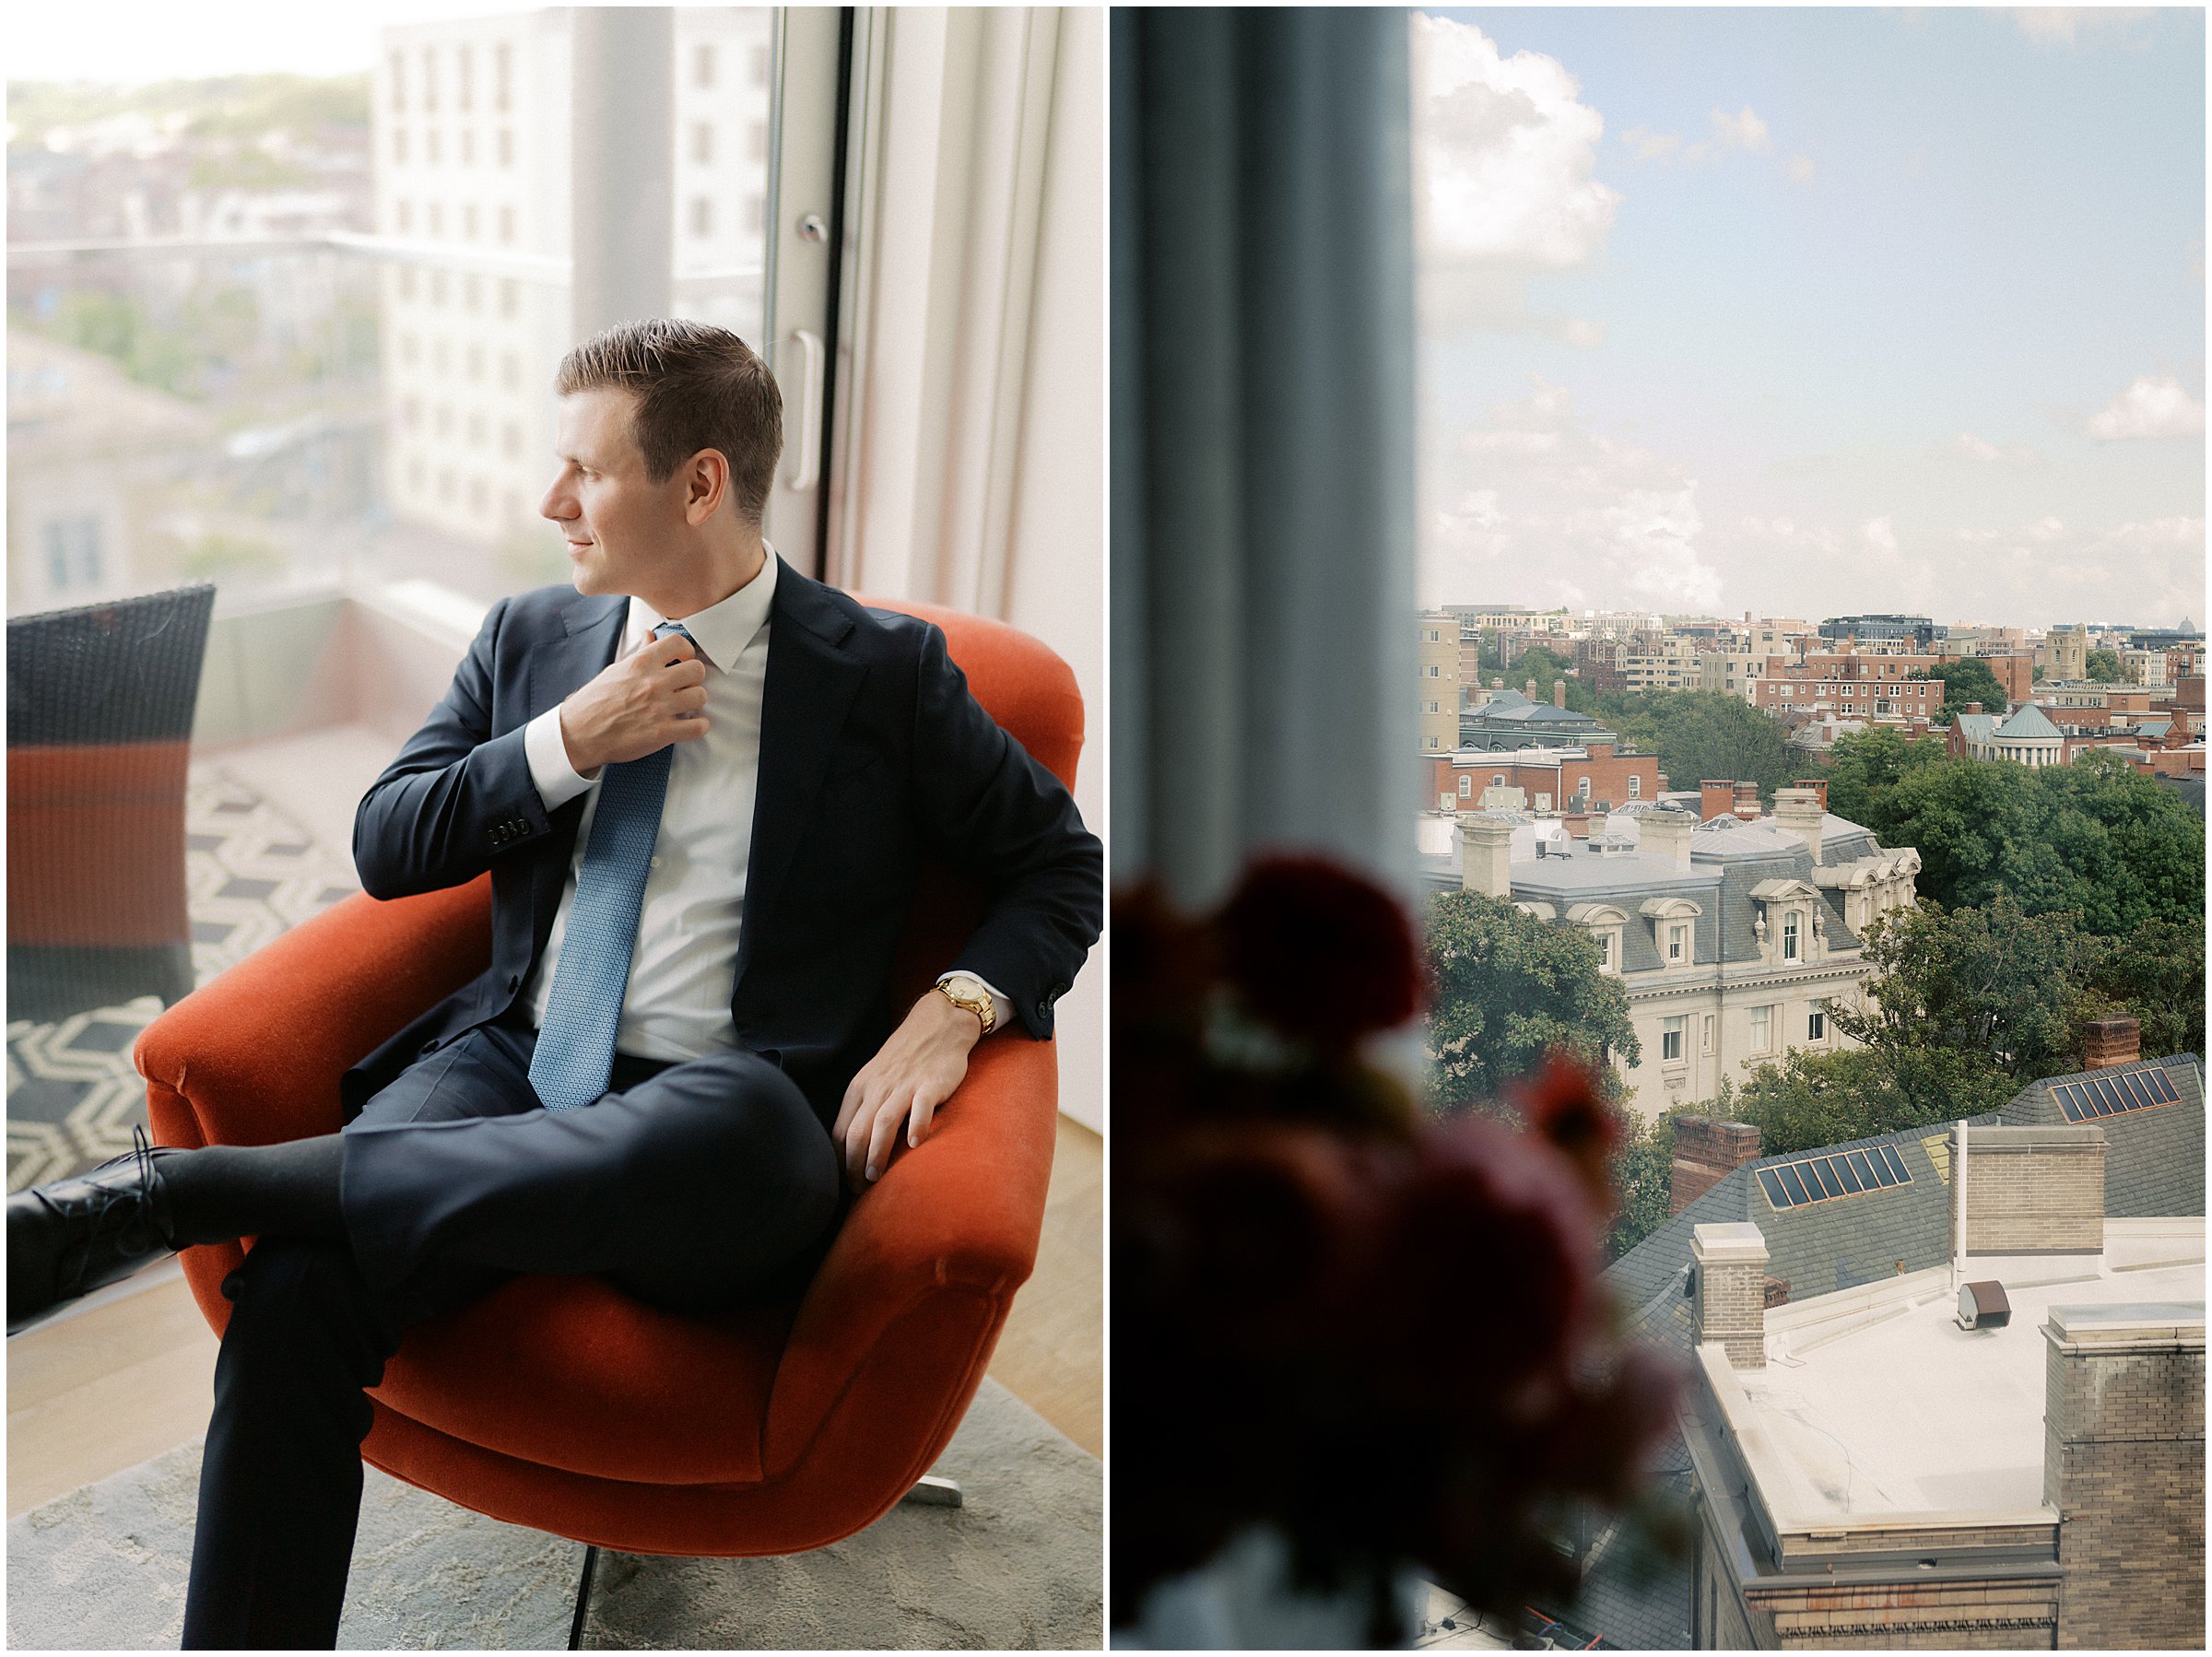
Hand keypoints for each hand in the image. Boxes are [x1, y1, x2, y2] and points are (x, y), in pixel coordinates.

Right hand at [557, 633, 708, 774]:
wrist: (579, 734)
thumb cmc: (594, 702)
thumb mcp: (615, 670)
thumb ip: (639, 653)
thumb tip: (650, 635)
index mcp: (641, 663)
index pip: (679, 643)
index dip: (687, 651)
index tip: (684, 660)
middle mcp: (653, 682)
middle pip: (697, 670)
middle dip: (694, 678)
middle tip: (685, 686)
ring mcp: (659, 707)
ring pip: (701, 696)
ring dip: (695, 702)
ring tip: (684, 706)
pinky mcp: (662, 732)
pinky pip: (698, 726)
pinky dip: (697, 726)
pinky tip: (687, 725)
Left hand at [833, 990, 982, 1190]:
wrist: (937, 1025)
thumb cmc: (905, 1058)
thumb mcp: (874, 1078)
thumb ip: (864, 1107)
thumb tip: (853, 1146)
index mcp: (860, 1088)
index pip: (840, 1130)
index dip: (840, 1161)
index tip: (846, 1182)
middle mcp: (877, 1088)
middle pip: (857, 1132)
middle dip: (854, 1165)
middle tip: (860, 1189)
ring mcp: (904, 1086)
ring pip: (882, 1123)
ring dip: (876, 1153)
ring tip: (876, 1177)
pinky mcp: (930, 1084)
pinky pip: (921, 1107)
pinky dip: (916, 1127)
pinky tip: (915, 1145)